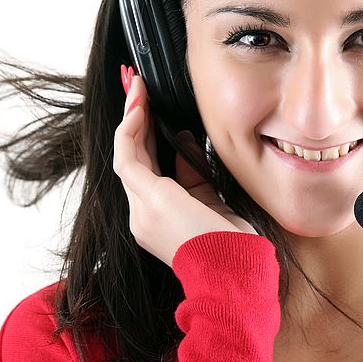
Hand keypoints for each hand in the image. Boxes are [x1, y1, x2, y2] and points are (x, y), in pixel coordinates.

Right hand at [113, 66, 258, 267]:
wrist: (234, 275)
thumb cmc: (232, 247)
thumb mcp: (211, 203)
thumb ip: (193, 175)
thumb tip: (185, 141)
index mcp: (157, 219)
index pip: (145, 169)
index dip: (144, 136)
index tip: (149, 109)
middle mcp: (142, 216)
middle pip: (132, 158)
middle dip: (135, 120)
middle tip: (137, 88)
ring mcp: (141, 210)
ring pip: (127, 154)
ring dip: (132, 116)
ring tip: (137, 86)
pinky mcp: (148, 199)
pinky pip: (129, 156)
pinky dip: (132, 128)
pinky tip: (140, 105)